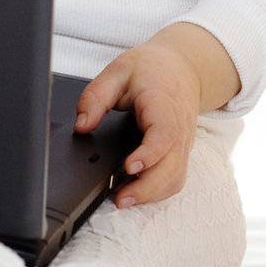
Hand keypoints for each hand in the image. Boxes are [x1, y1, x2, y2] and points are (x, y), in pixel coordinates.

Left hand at [72, 40, 202, 208]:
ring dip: (152, 194)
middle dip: (147, 187)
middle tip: (119, 198)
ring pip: (176, 177)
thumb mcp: (117, 72)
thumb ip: (96, 97)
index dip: (148, 155)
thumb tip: (81, 126)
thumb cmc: (151, 69)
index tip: (127, 167)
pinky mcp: (181, 152)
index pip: (164, 136)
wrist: (181, 66)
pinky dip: (158, 190)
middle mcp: (179, 128)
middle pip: (173, 166)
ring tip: (123, 200)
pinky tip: (136, 192)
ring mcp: (183, 143)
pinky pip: (175, 177)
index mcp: (163, 105)